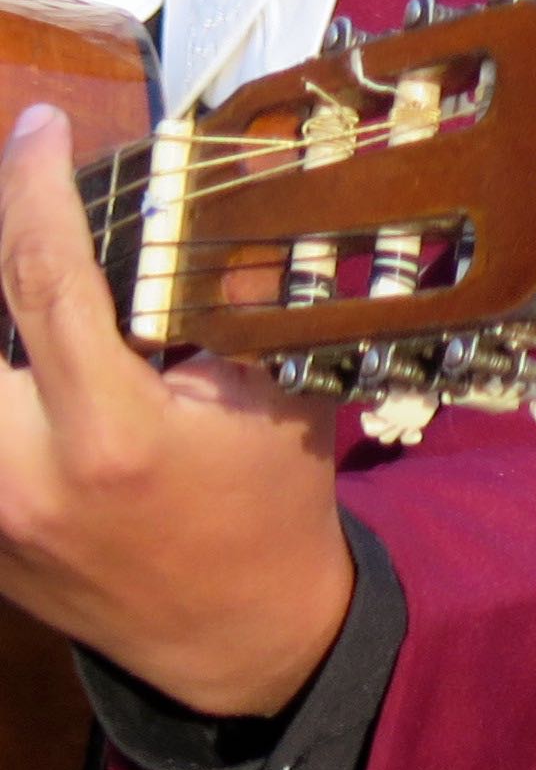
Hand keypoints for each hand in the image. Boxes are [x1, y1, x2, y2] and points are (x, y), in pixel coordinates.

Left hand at [0, 103, 350, 714]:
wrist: (241, 641)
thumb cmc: (271, 508)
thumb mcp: (275, 400)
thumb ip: (230, 308)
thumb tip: (199, 207)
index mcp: (111, 432)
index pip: (43, 278)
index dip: (29, 190)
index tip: (38, 128)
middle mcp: (21, 473)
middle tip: (21, 212)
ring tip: (35, 294)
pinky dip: (8, 395)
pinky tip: (37, 375)